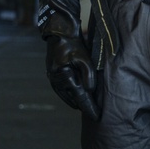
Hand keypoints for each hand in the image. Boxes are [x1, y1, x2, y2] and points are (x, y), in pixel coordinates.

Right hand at [38, 1, 100, 120]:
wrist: (59, 32)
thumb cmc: (73, 43)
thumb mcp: (84, 57)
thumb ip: (88, 75)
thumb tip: (89, 91)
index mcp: (65, 76)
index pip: (80, 97)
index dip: (89, 107)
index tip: (97, 116)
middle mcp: (57, 80)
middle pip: (72, 99)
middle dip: (83, 106)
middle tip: (95, 113)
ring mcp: (53, 78)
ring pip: (66, 96)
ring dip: (76, 101)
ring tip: (87, 107)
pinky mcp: (52, 75)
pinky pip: (62, 90)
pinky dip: (69, 95)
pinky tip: (76, 97)